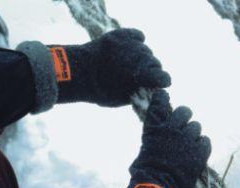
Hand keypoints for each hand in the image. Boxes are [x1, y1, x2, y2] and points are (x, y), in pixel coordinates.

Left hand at [55, 28, 170, 106]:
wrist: (76, 72)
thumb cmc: (98, 91)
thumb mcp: (121, 99)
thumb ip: (138, 93)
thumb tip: (149, 90)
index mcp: (139, 75)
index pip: (162, 76)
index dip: (163, 81)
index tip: (163, 83)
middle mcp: (137, 57)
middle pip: (155, 62)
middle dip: (152, 70)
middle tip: (143, 76)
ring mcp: (129, 44)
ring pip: (145, 49)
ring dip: (142, 58)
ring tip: (132, 64)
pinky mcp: (120, 35)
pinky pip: (137, 35)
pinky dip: (136, 41)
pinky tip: (131, 48)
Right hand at [126, 90, 210, 187]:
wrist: (159, 186)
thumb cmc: (147, 171)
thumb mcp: (146, 148)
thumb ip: (155, 136)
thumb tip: (161, 133)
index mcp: (155, 127)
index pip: (160, 102)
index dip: (162, 98)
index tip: (163, 97)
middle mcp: (172, 128)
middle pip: (185, 111)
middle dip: (184, 117)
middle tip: (182, 128)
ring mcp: (187, 138)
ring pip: (196, 126)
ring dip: (193, 134)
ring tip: (188, 147)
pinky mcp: (200, 150)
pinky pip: (205, 140)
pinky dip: (201, 145)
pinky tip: (196, 153)